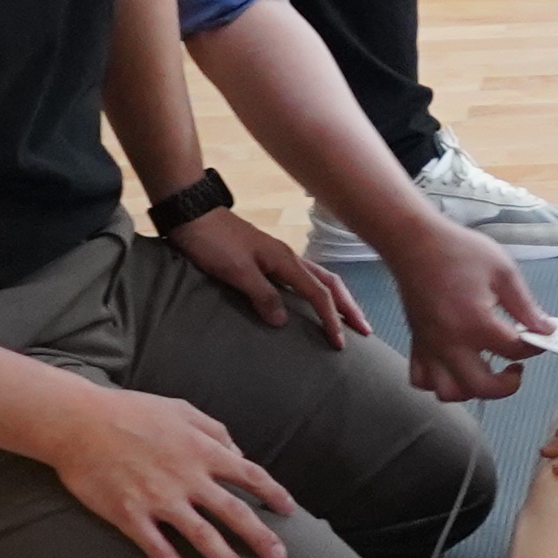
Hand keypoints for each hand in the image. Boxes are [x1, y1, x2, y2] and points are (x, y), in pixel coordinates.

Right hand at [40, 386, 295, 557]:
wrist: (79, 423)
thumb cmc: (132, 411)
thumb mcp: (182, 410)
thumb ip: (215, 431)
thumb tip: (240, 454)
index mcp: (203, 449)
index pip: (250, 474)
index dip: (273, 494)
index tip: (289, 511)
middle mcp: (188, 477)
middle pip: (233, 512)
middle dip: (260, 538)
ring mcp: (159, 499)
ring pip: (203, 537)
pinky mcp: (130, 516)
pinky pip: (160, 550)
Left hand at [162, 208, 367, 344]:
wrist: (192, 214)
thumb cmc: (213, 242)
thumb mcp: (236, 270)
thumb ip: (262, 294)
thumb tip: (283, 321)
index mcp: (285, 261)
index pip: (318, 293)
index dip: (331, 318)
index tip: (339, 343)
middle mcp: (288, 258)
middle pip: (328, 283)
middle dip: (348, 307)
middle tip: (364, 330)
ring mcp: (278, 258)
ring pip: (318, 279)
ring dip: (336, 299)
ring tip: (347, 317)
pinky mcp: (267, 260)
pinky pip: (302, 279)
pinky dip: (316, 293)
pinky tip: (311, 302)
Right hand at [376, 216, 540, 401]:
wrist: (415, 242)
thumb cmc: (459, 251)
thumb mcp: (503, 271)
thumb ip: (526, 305)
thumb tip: (546, 330)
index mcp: (475, 321)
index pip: (514, 350)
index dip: (535, 347)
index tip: (542, 337)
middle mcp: (449, 342)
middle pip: (481, 387)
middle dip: (506, 386)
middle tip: (516, 369)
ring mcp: (429, 346)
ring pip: (448, 392)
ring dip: (471, 389)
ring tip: (486, 369)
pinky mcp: (416, 344)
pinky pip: (422, 379)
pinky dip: (439, 382)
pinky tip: (456, 366)